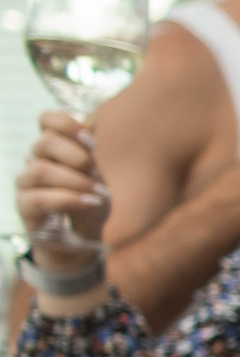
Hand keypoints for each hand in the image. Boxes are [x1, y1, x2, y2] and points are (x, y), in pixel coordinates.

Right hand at [15, 111, 108, 258]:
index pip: (47, 120)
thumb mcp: (97, 174)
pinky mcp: (24, 207)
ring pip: (39, 170)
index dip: (68, 124)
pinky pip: (38, 198)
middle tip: (96, 173)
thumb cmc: (90, 199)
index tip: (93, 143)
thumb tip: (93, 120)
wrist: (83, 236)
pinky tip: (88, 202)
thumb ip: (89, 150)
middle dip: (76, 156)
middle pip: (44, 142)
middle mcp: (35, 160)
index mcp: (53, 147)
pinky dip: (68, 199)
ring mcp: (26, 184)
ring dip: (74, 180)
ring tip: (97, 193)